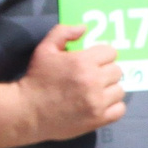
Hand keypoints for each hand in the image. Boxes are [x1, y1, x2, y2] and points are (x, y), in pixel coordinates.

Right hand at [18, 22, 124, 140]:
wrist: (27, 112)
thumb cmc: (37, 80)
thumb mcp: (44, 49)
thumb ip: (63, 33)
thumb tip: (84, 28)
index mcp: (83, 62)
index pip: (111, 52)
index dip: (102, 55)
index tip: (93, 61)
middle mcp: (93, 81)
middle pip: (117, 70)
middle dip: (105, 71)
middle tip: (92, 77)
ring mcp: (97, 102)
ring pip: (120, 89)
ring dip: (109, 89)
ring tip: (95, 92)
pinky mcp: (98, 119)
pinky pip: (120, 109)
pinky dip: (113, 107)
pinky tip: (100, 104)